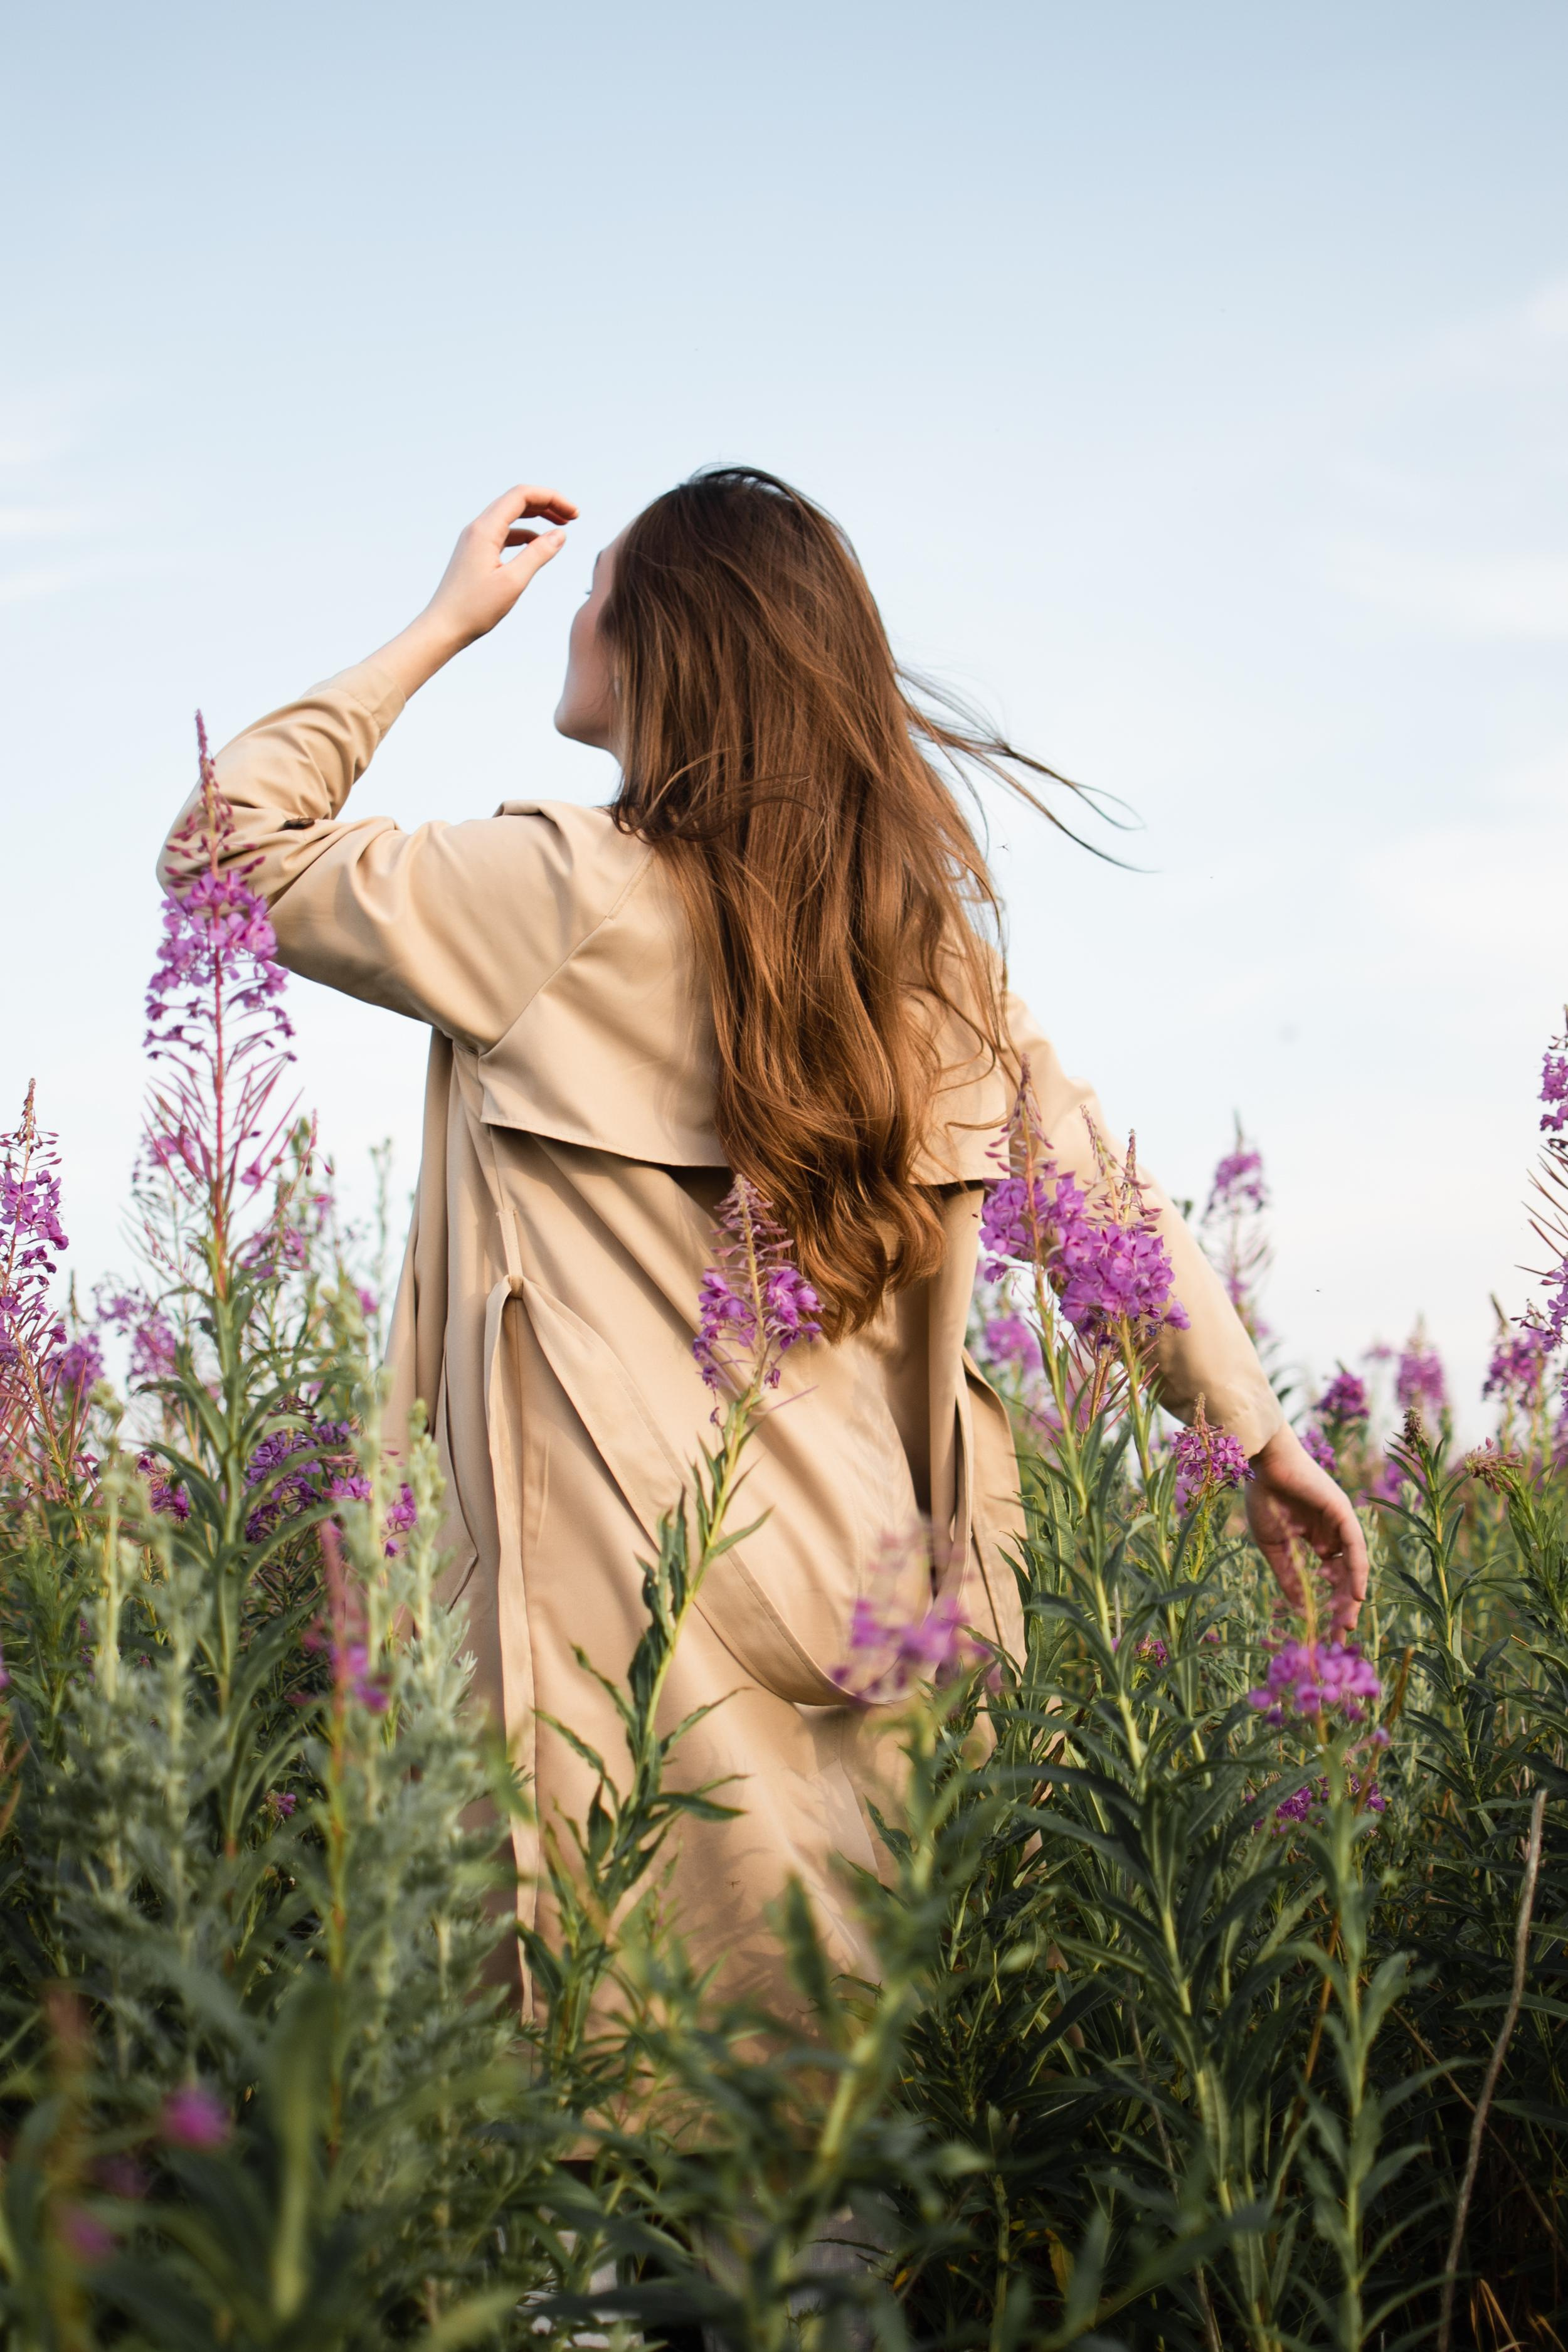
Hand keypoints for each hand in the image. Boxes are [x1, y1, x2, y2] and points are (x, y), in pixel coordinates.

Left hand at [367, 483, 578, 702]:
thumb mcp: (513, 582)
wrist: (442, 628)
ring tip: (561, 528)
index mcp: (485, 530)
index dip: (552, 498)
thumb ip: (538, 554)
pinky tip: (538, 545)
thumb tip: (560, 534)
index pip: (522, 496)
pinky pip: (503, 533)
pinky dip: (524, 534)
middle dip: (547, 504)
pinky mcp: (474, 553)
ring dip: (537, 518)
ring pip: (510, 516)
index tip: (575, 514)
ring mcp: (474, 540)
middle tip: (573, 517)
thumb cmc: (474, 609)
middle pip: (516, 501)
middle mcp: (477, 528)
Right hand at [1245, 1424, 1368, 1634]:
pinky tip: (1356, 1594)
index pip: (1328, 1577)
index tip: (1326, 1630)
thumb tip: (1300, 1609)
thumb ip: (1287, 1576)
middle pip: (1344, 1576)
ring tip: (1349, 1622)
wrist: (1262, 1464)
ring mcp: (1339, 1522)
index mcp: (1315, 1539)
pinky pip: (1354, 1547)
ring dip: (1351, 1595)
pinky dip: (1357, 1570)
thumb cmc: (1263, 1497)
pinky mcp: (1342, 1512)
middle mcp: (1332, 1533)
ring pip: (1352, 1565)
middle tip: (1341, 1635)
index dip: (1328, 1602)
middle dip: (1343, 1606)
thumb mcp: (1273, 1545)